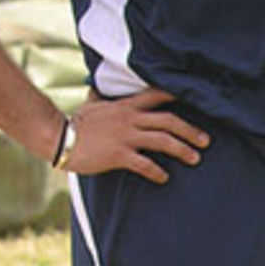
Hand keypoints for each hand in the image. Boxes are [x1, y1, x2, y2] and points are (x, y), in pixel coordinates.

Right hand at [65, 88, 209, 183]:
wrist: (59, 137)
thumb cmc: (75, 122)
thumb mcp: (91, 104)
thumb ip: (99, 96)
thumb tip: (96, 88)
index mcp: (125, 106)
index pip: (156, 95)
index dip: (176, 96)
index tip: (194, 100)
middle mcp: (129, 119)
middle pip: (168, 120)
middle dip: (189, 130)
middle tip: (205, 140)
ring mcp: (125, 137)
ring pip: (162, 141)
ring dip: (182, 149)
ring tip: (195, 158)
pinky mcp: (119, 155)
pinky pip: (145, 164)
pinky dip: (157, 172)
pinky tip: (164, 178)